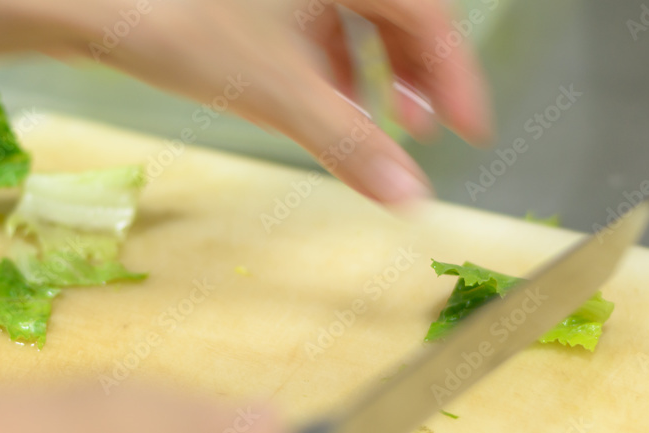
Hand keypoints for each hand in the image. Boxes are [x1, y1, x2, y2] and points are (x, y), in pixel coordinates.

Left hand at [0, 0, 491, 203]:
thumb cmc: (175, 20)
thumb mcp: (276, 89)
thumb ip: (350, 143)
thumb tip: (410, 199)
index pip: (429, 12)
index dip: (457, 76)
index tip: (473, 129)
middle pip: (397, 8)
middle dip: (417, 73)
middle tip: (435, 127)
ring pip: (353, 13)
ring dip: (373, 71)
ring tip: (391, 123)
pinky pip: (312, 17)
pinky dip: (328, 60)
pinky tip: (327, 99)